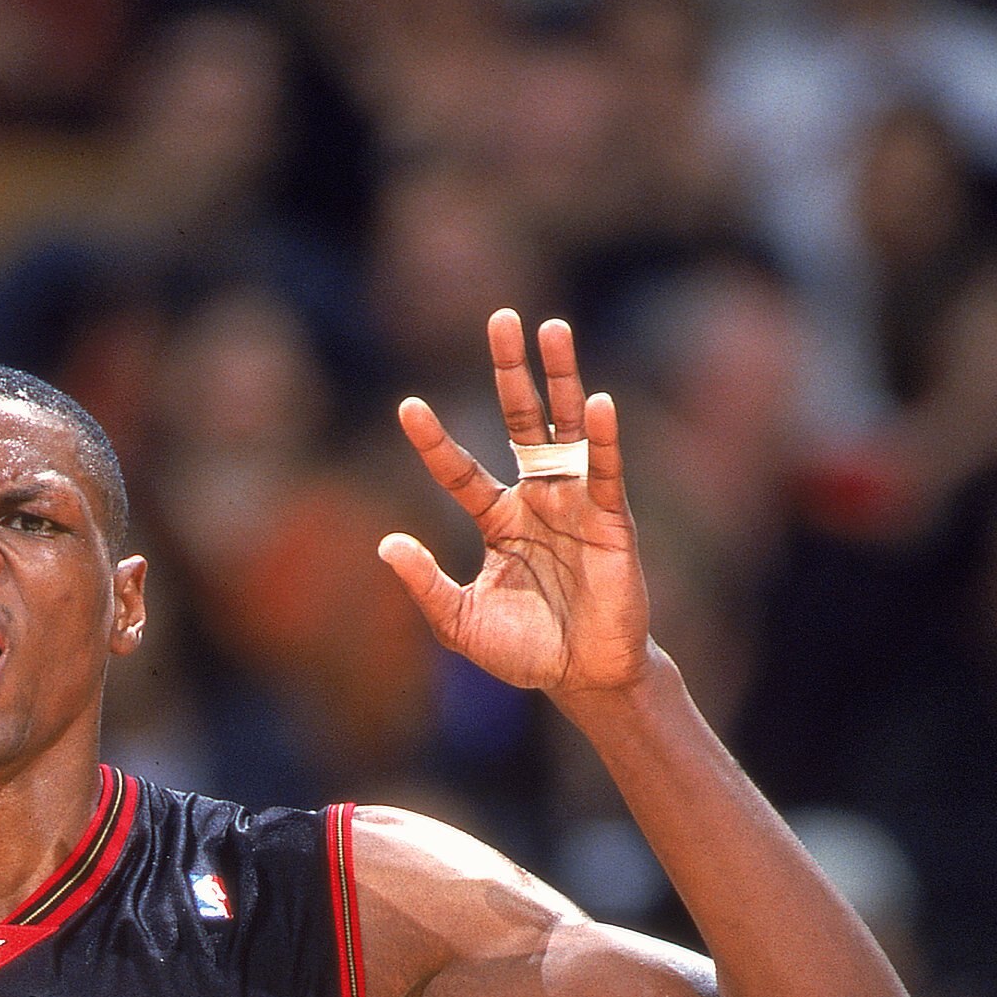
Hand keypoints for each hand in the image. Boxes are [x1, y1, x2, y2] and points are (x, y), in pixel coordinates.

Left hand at [381, 311, 650, 697]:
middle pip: (522, 420)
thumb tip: (385, 543)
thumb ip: (425, 584)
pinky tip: (599, 401)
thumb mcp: (460, 621)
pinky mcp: (612, 519)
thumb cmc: (524, 650)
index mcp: (498, 519)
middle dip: (512, 370)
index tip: (407, 406)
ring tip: (552, 328)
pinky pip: (605, 470)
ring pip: (567, 427)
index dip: (434, 441)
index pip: (460, 470)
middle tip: (502, 317)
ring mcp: (576, 502)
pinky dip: (604, 438)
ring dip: (562, 377)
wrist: (582, 678)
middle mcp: (537, 497)